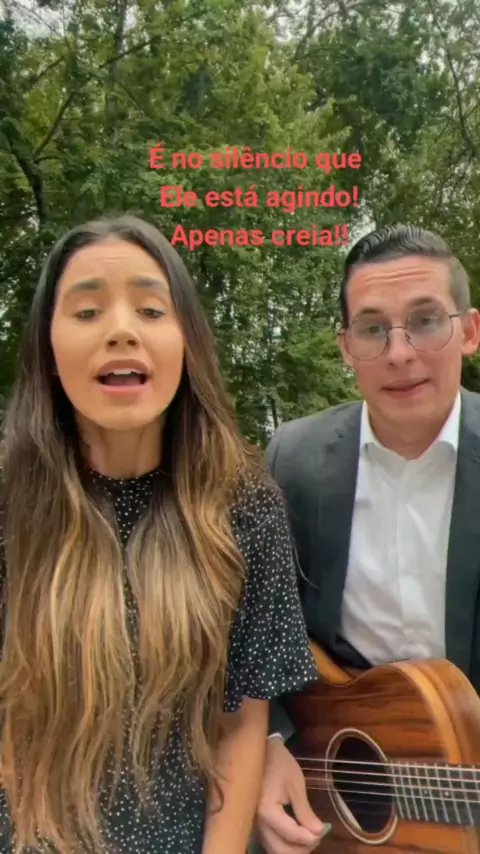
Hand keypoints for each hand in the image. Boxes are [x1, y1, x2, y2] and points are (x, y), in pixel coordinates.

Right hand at [256, 738, 329, 853]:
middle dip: (302, 848)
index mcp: (267, 810)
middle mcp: (257, 822)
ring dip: (293, 849)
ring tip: (309, 835)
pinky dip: (285, 844)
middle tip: (317, 836)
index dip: (310, 838)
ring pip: (274, 849)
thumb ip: (305, 811)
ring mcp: (255, 824)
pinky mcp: (256, 823)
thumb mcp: (295, 784)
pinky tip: (297, 834)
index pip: (291, 835)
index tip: (323, 831)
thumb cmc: (279, 764)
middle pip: (280, 850)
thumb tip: (318, 832)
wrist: (261, 751)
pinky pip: (270, 842)